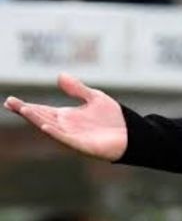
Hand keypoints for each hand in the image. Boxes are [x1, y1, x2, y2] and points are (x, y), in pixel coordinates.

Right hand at [4, 73, 126, 161]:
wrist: (131, 133)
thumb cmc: (112, 118)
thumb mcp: (94, 97)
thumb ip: (77, 89)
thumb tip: (60, 75)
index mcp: (66, 116)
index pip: (42, 110)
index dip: (27, 106)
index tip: (11, 100)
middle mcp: (65, 127)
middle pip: (41, 118)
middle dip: (26, 111)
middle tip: (10, 103)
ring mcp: (72, 136)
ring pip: (50, 127)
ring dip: (37, 120)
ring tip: (24, 110)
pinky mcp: (82, 144)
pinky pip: (65, 138)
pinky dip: (55, 133)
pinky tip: (45, 126)